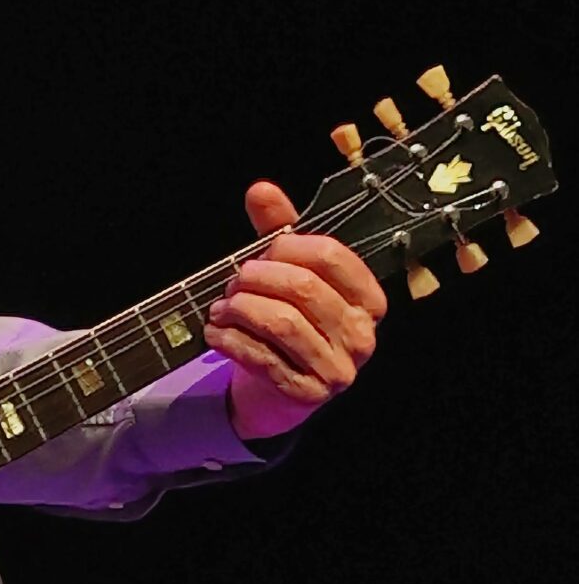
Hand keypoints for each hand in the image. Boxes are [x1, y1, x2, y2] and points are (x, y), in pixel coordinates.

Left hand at [208, 182, 387, 442]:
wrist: (277, 393)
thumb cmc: (288, 324)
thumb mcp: (287, 274)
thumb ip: (278, 231)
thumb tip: (261, 190)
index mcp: (368, 299)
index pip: (330, 255)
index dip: (286, 246)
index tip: (261, 253)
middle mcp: (361, 335)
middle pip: (302, 287)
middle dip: (255, 278)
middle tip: (232, 282)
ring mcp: (338, 369)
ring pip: (281, 322)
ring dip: (239, 309)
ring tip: (221, 308)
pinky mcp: (307, 394)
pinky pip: (262, 357)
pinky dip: (230, 340)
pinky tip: (216, 333)